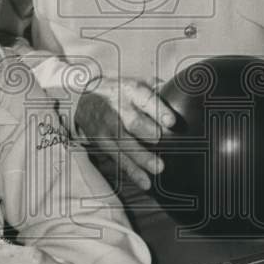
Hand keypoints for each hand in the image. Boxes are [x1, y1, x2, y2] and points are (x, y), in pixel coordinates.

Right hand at [75, 76, 174, 190]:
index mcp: (129, 90)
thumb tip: (180, 96)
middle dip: (147, 132)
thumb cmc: (120, 92)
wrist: (83, 99)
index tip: (171, 122)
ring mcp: (108, 128)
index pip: (144, 98)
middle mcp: (117, 109)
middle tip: (161, 140)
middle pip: (132, 122)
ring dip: (142, 157)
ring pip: (125, 144)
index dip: (158, 109)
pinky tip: (145, 182)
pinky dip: (132, 172)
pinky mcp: (102, 143)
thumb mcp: (136, 82)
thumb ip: (159, 88)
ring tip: (159, 168)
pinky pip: (118, 159)